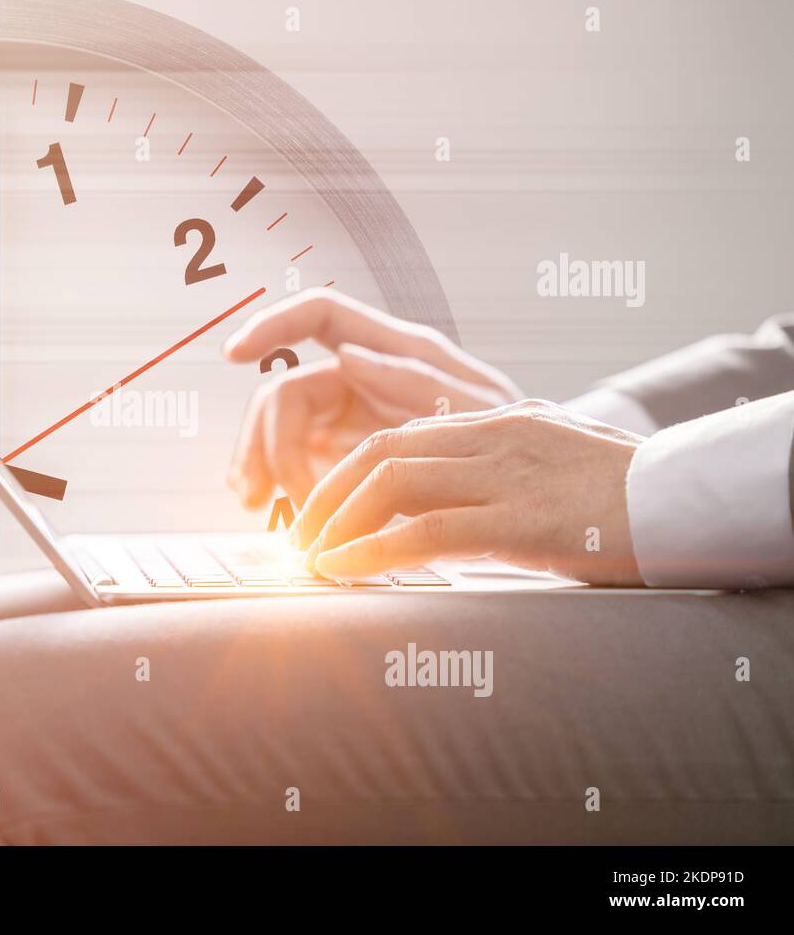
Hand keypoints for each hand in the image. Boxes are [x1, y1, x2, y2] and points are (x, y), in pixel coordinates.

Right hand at [222, 287, 523, 509]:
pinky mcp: (341, 458)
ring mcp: (346, 418)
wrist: (530, 481)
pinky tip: (269, 510)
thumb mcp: (484, 408)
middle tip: (272, 495)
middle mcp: (360, 377)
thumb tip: (349, 357)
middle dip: (267, 441)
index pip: (320, 314)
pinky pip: (294, 466)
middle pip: (285, 392)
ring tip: (256, 507)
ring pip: (278, 431)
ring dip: (259, 465)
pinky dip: (276, 487)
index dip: (273, 324)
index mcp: (394, 350)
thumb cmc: (515, 434)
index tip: (234, 352)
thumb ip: (417, 380)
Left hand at [291, 400, 645, 586]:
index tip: (320, 510)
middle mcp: (494, 438)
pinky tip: (343, 571)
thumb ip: (502, 474)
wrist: (694, 504)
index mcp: (499, 422)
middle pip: (381, 453)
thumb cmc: (630, 498)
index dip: (347, 474)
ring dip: (338, 523)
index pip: (398, 436)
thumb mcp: (555, 468)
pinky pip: (426, 532)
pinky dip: (373, 551)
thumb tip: (453, 511)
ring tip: (311, 559)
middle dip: (327, 496)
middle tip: (299, 537)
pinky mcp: (522, 521)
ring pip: (393, 484)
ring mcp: (507, 475)